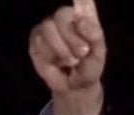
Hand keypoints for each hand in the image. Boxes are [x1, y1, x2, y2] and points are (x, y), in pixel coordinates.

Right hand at [28, 0, 105, 114]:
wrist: (76, 86)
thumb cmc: (89, 66)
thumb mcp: (98, 53)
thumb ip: (93, 35)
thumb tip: (81, 20)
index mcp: (82, 17)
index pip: (82, 1)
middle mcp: (64, 17)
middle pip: (61, 16)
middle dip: (71, 37)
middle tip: (82, 53)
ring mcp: (48, 26)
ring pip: (48, 29)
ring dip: (62, 50)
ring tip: (71, 61)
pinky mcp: (36, 38)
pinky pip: (39, 43)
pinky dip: (50, 56)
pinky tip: (57, 62)